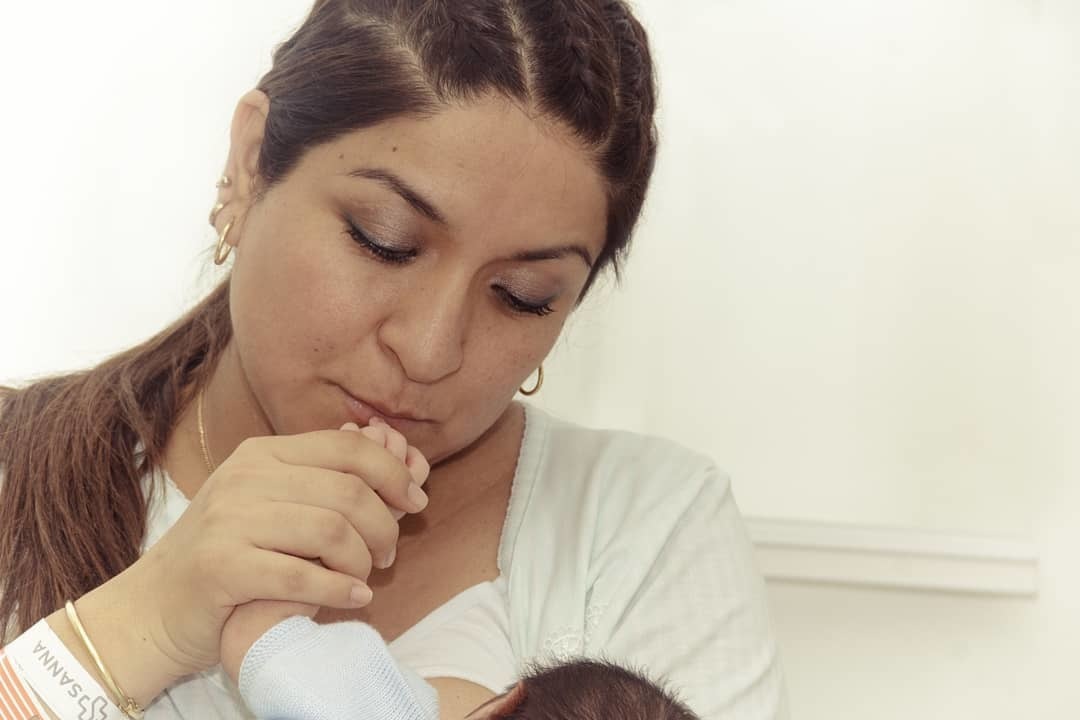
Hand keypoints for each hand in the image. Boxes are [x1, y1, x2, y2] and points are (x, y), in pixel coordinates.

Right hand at [125, 422, 430, 677]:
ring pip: (332, 532)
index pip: (348, 447)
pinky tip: (353, 598)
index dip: (393, 472)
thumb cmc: (227, 554)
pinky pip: (302, 576)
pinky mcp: (222, 568)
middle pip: (349, 491)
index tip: (416, 500)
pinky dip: (339, 590)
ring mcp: (230, 521)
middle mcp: (245, 478)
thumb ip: (323, 479)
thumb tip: (392, 446)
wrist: (153, 607)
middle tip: (389, 552)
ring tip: (366, 577)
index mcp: (262, 454)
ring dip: (364, 560)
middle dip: (385, 524)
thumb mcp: (270, 501)